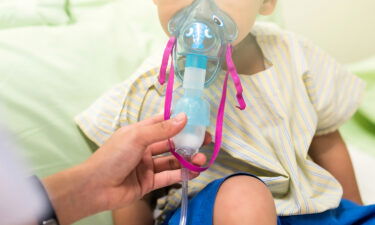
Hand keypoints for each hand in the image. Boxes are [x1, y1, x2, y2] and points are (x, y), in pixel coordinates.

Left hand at [86, 113, 209, 209]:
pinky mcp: (149, 183)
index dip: (179, 120)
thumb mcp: (137, 137)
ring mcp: (147, 166)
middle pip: (171, 142)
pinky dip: (182, 175)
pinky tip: (194, 172)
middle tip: (206, 141)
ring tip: (201, 158)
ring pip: (172, 161)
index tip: (196, 120)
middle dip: (188, 141)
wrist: (95, 187)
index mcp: (139, 133)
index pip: (162, 123)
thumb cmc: (112, 157)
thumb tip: (184, 117)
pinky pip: (169, 177)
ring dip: (188, 159)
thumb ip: (162, 129)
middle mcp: (145, 148)